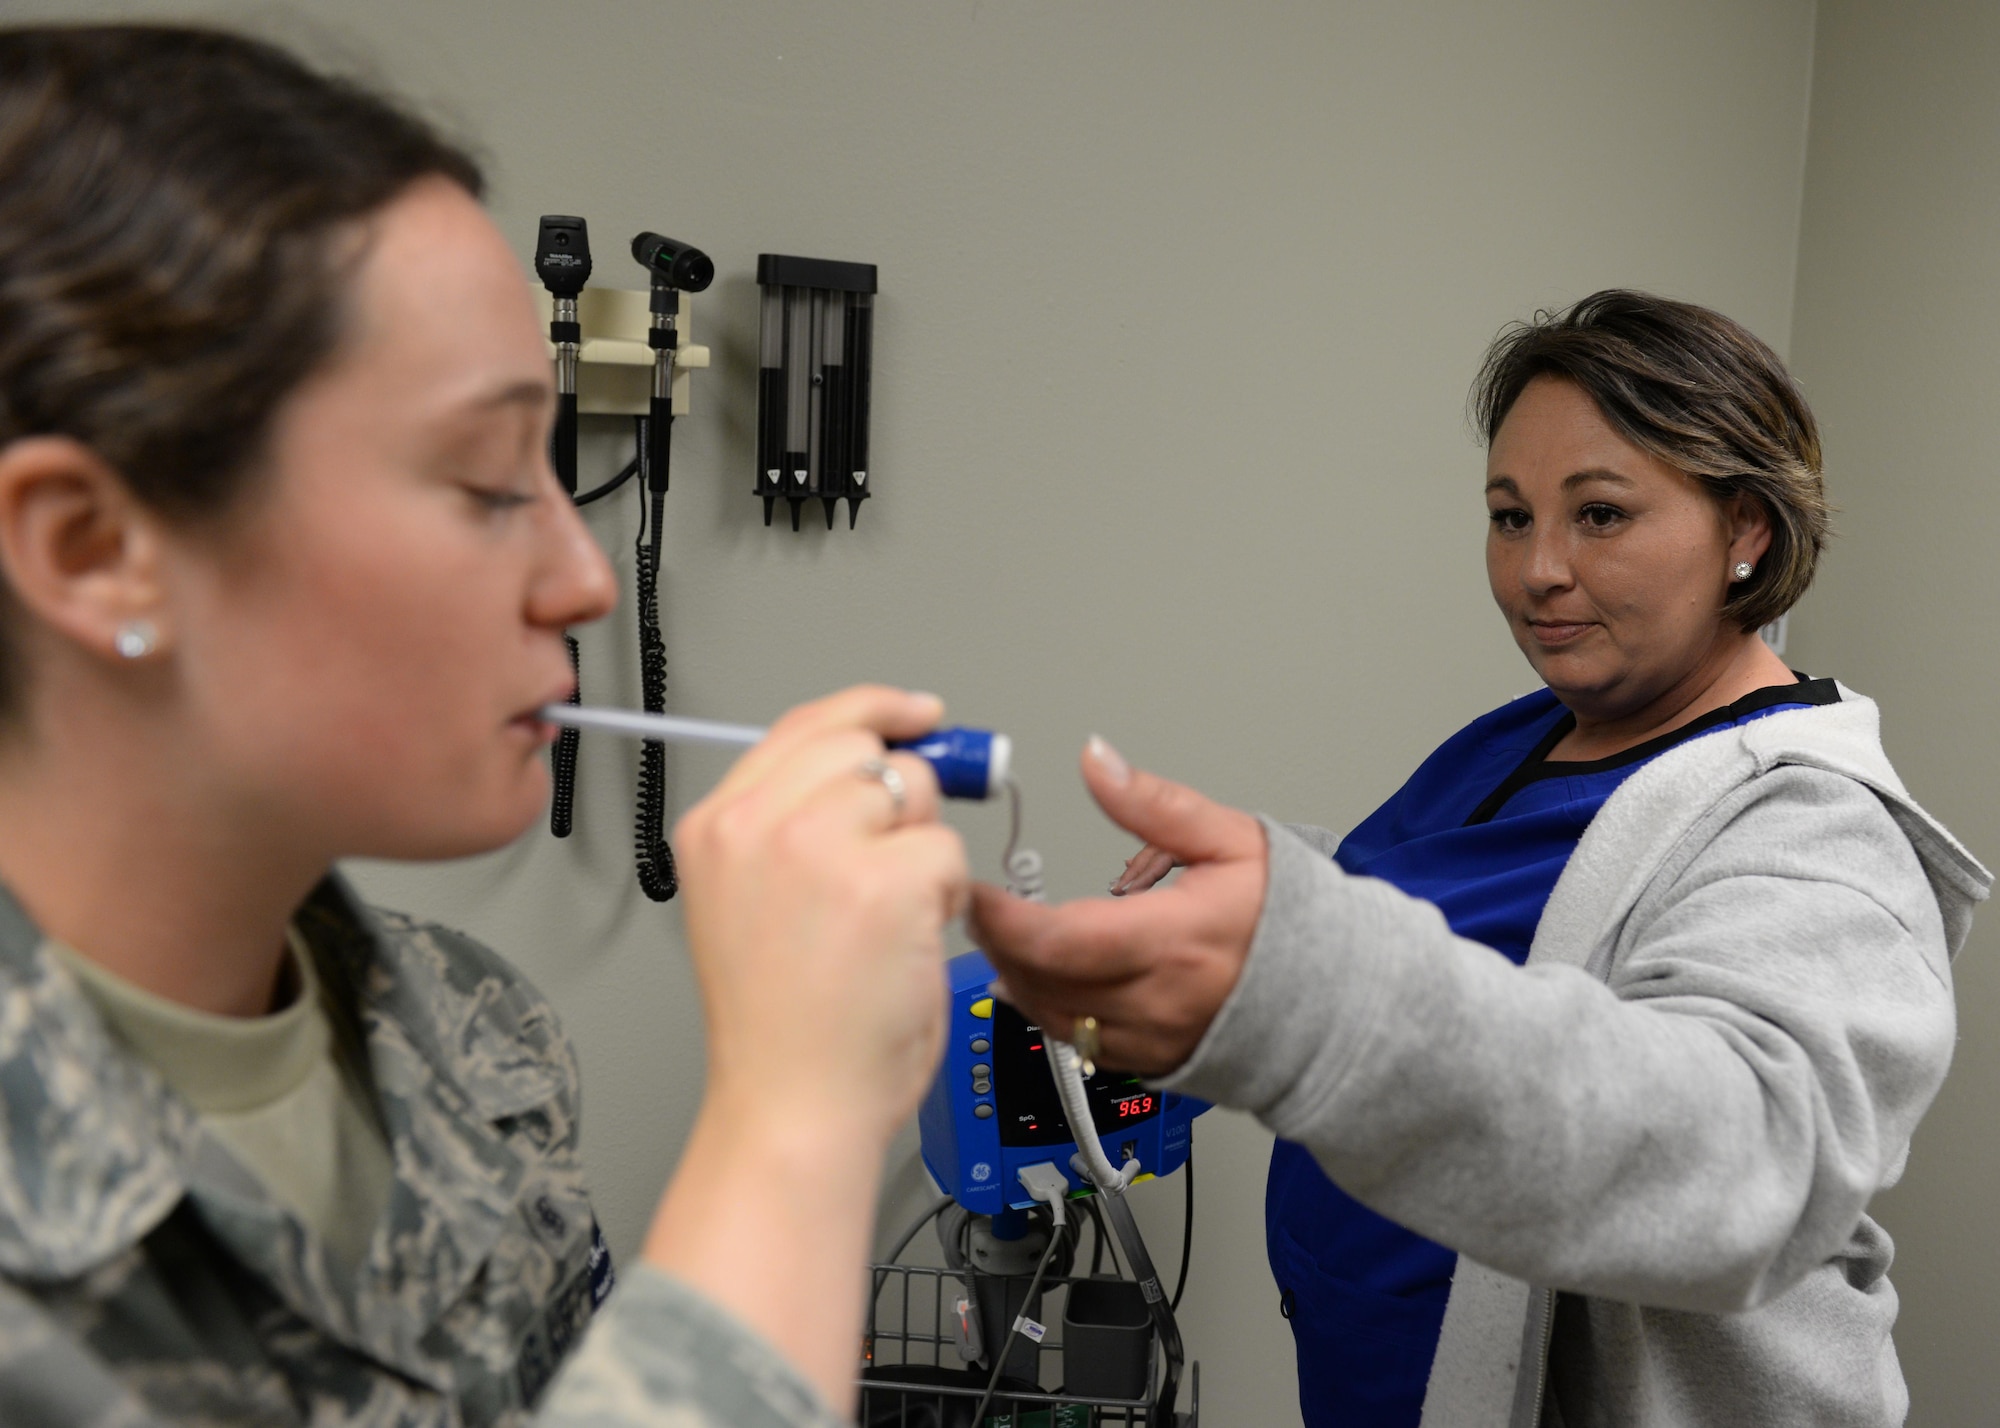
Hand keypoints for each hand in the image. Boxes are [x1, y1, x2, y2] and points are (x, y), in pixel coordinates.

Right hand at [643, 685, 969, 1412]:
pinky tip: (907, 946)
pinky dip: (946, 900)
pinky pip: (948, 853)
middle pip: (867, 747)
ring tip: (887, 923)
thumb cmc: (785, 1028)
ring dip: (924, 852)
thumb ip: (795, 824)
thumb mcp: (751, 900)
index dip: (873, 712)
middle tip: (905, 858)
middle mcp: (756, 823)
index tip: (917, 715)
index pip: (805, 724)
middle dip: (904, 797)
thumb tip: (882, 762)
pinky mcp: (883, 878)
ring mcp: (818, 845)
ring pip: (915, 793)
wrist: (793, 1107)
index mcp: (717, 825)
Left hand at [969, 736, 1265, 1076]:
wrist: (1334, 998)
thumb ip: (1153, 803)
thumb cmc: (1288, 916)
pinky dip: (1046, 1007)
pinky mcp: (1148, 1062)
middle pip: (1045, 982)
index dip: (1007, 922)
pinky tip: (1036, 974)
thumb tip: (1097, 760)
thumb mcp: (1230, 839)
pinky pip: (1075, 1042)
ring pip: (1052, 1017)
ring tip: (1002, 934)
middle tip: (976, 905)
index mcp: (1176, 940)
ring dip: (1016, 976)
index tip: (976, 892)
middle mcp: (1158, 1000)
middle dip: (998, 943)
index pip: (1065, 942)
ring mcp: (1150, 1039)